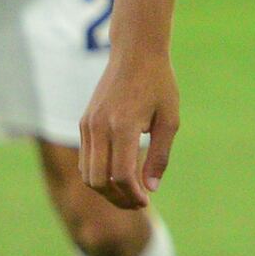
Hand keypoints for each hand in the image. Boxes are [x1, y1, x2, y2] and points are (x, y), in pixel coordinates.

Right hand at [74, 47, 177, 211]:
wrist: (135, 52)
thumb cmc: (158, 83)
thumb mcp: (169, 121)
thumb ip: (159, 156)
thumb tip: (150, 189)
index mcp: (123, 125)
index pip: (121, 175)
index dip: (133, 195)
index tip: (146, 201)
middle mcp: (100, 127)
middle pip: (98, 180)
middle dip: (117, 198)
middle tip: (137, 203)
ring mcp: (88, 125)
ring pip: (87, 173)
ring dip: (106, 190)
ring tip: (128, 193)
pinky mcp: (84, 122)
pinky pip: (86, 159)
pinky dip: (99, 174)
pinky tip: (119, 175)